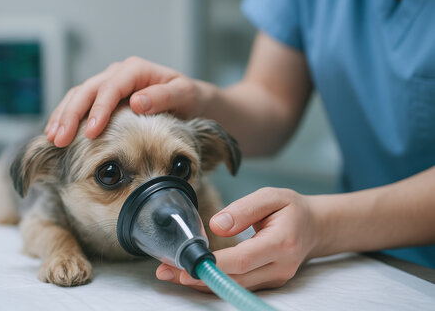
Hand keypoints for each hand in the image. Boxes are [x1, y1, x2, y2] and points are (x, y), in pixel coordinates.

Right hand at [45, 56, 204, 146]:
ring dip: (63, 116)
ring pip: (78, 95)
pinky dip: (67, 117)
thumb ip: (163, 96)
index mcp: (136, 70)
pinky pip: (80, 103)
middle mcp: (118, 74)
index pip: (111, 88)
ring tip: (53, 138)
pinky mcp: (103, 97)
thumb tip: (136, 102)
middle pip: (87, 90)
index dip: (98, 110)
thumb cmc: (188, 98)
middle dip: (71, 115)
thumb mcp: (185, 95)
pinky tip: (56, 133)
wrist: (190, 101)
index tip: (90, 133)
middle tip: (60, 139)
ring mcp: (108, 84)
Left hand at [155, 187, 317, 291]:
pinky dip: (215, 280)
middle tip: (167, 271)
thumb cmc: (292, 209)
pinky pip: (238, 284)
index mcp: (281, 242)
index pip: (243, 259)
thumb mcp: (271, 196)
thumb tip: (216, 224)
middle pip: (234, 278)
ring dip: (202, 281)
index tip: (188, 262)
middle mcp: (280, 267)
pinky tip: (194, 272)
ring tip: (172, 273)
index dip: (214, 264)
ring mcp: (274, 279)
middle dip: (199, 276)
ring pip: (234, 286)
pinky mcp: (267, 282)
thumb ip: (244, 209)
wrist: (315, 227)